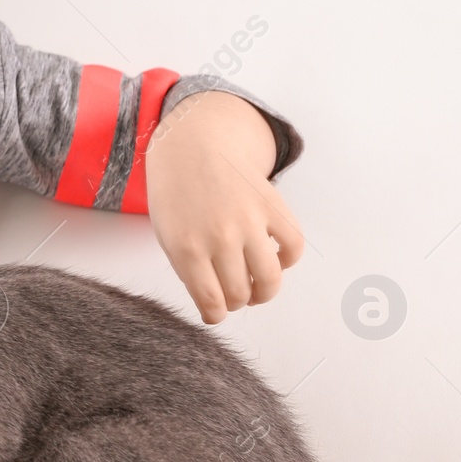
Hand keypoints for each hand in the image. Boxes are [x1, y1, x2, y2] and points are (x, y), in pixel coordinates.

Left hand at [144, 91, 304, 323]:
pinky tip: (275, 257)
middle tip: (235, 294)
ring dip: (265, 292)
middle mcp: (219, 237)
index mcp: (186, 248)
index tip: (217, 313)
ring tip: (257, 288)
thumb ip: (189, 270)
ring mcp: (248, 220)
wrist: (192, 146)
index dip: (216, 314)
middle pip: (240, 293)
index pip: (210, 302)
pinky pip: (293, 246)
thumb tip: (216, 305)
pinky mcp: (272, 205)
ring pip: (270, 278)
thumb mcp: (167, 234)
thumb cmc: (176, 195)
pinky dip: (289, 260)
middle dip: (238, 301)